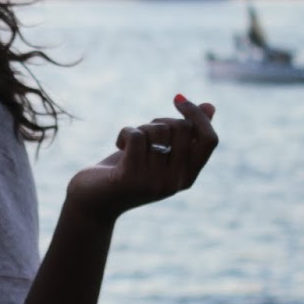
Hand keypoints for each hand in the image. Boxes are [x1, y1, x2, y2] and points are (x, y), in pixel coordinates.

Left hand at [65, 95, 217, 223]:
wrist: (93, 203)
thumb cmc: (127, 171)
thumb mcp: (159, 152)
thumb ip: (183, 135)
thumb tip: (210, 107)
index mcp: (187, 177)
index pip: (210, 140)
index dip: (198, 116)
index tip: (179, 100)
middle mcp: (175, 182)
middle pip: (182, 129)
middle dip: (161, 121)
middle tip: (143, 131)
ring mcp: (154, 182)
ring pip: (157, 130)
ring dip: (140, 128)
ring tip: (129, 143)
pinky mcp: (131, 178)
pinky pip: (137, 135)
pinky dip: (125, 132)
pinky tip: (119, 144)